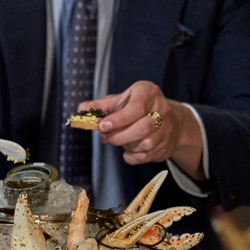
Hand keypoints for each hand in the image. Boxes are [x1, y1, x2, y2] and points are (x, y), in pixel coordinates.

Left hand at [88, 81, 202, 176]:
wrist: (167, 120)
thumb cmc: (138, 107)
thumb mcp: (120, 100)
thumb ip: (100, 106)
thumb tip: (82, 109)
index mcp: (149, 93)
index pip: (137, 107)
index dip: (118, 119)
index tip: (103, 126)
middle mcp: (162, 110)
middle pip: (142, 128)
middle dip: (119, 136)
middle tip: (106, 136)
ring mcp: (166, 130)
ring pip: (144, 144)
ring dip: (125, 145)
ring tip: (117, 139)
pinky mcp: (164, 146)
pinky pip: (144, 157)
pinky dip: (130, 156)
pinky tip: (128, 148)